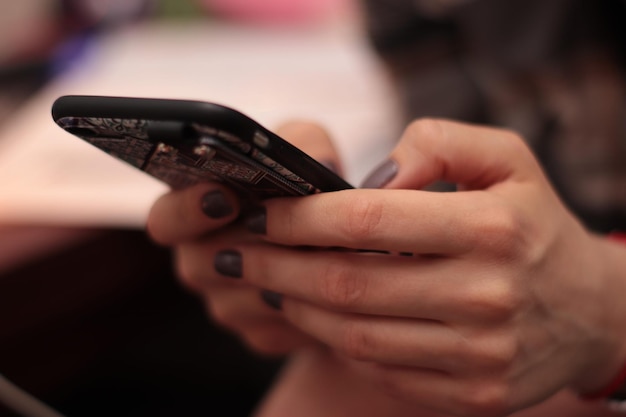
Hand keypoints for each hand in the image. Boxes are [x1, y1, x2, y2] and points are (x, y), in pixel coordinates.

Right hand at [146, 121, 341, 355]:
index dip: (188, 210)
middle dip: (245, 246)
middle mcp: (200, 261)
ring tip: (318, 254)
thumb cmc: (306, 188)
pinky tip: (327, 289)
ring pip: (238, 302)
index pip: (165, 220)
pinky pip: (272, 330)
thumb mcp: (304, 151)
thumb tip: (319, 162)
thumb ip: (303, 142)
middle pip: (199, 266)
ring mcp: (226, 303)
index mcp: (193, 213)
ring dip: (278, 278)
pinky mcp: (259, 335)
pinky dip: (300, 309)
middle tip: (282, 231)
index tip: (223, 197)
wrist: (340, 241)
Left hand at [215, 119, 625, 415]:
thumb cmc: (535, 222)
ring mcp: (481, 356)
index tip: (261, 213)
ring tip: (270, 285)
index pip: (366, 222)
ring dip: (298, 309)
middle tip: (240, 254)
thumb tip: (371, 178)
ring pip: (355, 336)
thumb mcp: (506, 158)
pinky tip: (321, 319)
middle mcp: (487, 296)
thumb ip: (438, 143)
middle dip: (276, 269)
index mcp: (491, 229)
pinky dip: (339, 344)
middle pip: (347, 286)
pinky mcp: (475, 395)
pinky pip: (382, 371)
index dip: (299, 218)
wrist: (590, 309)